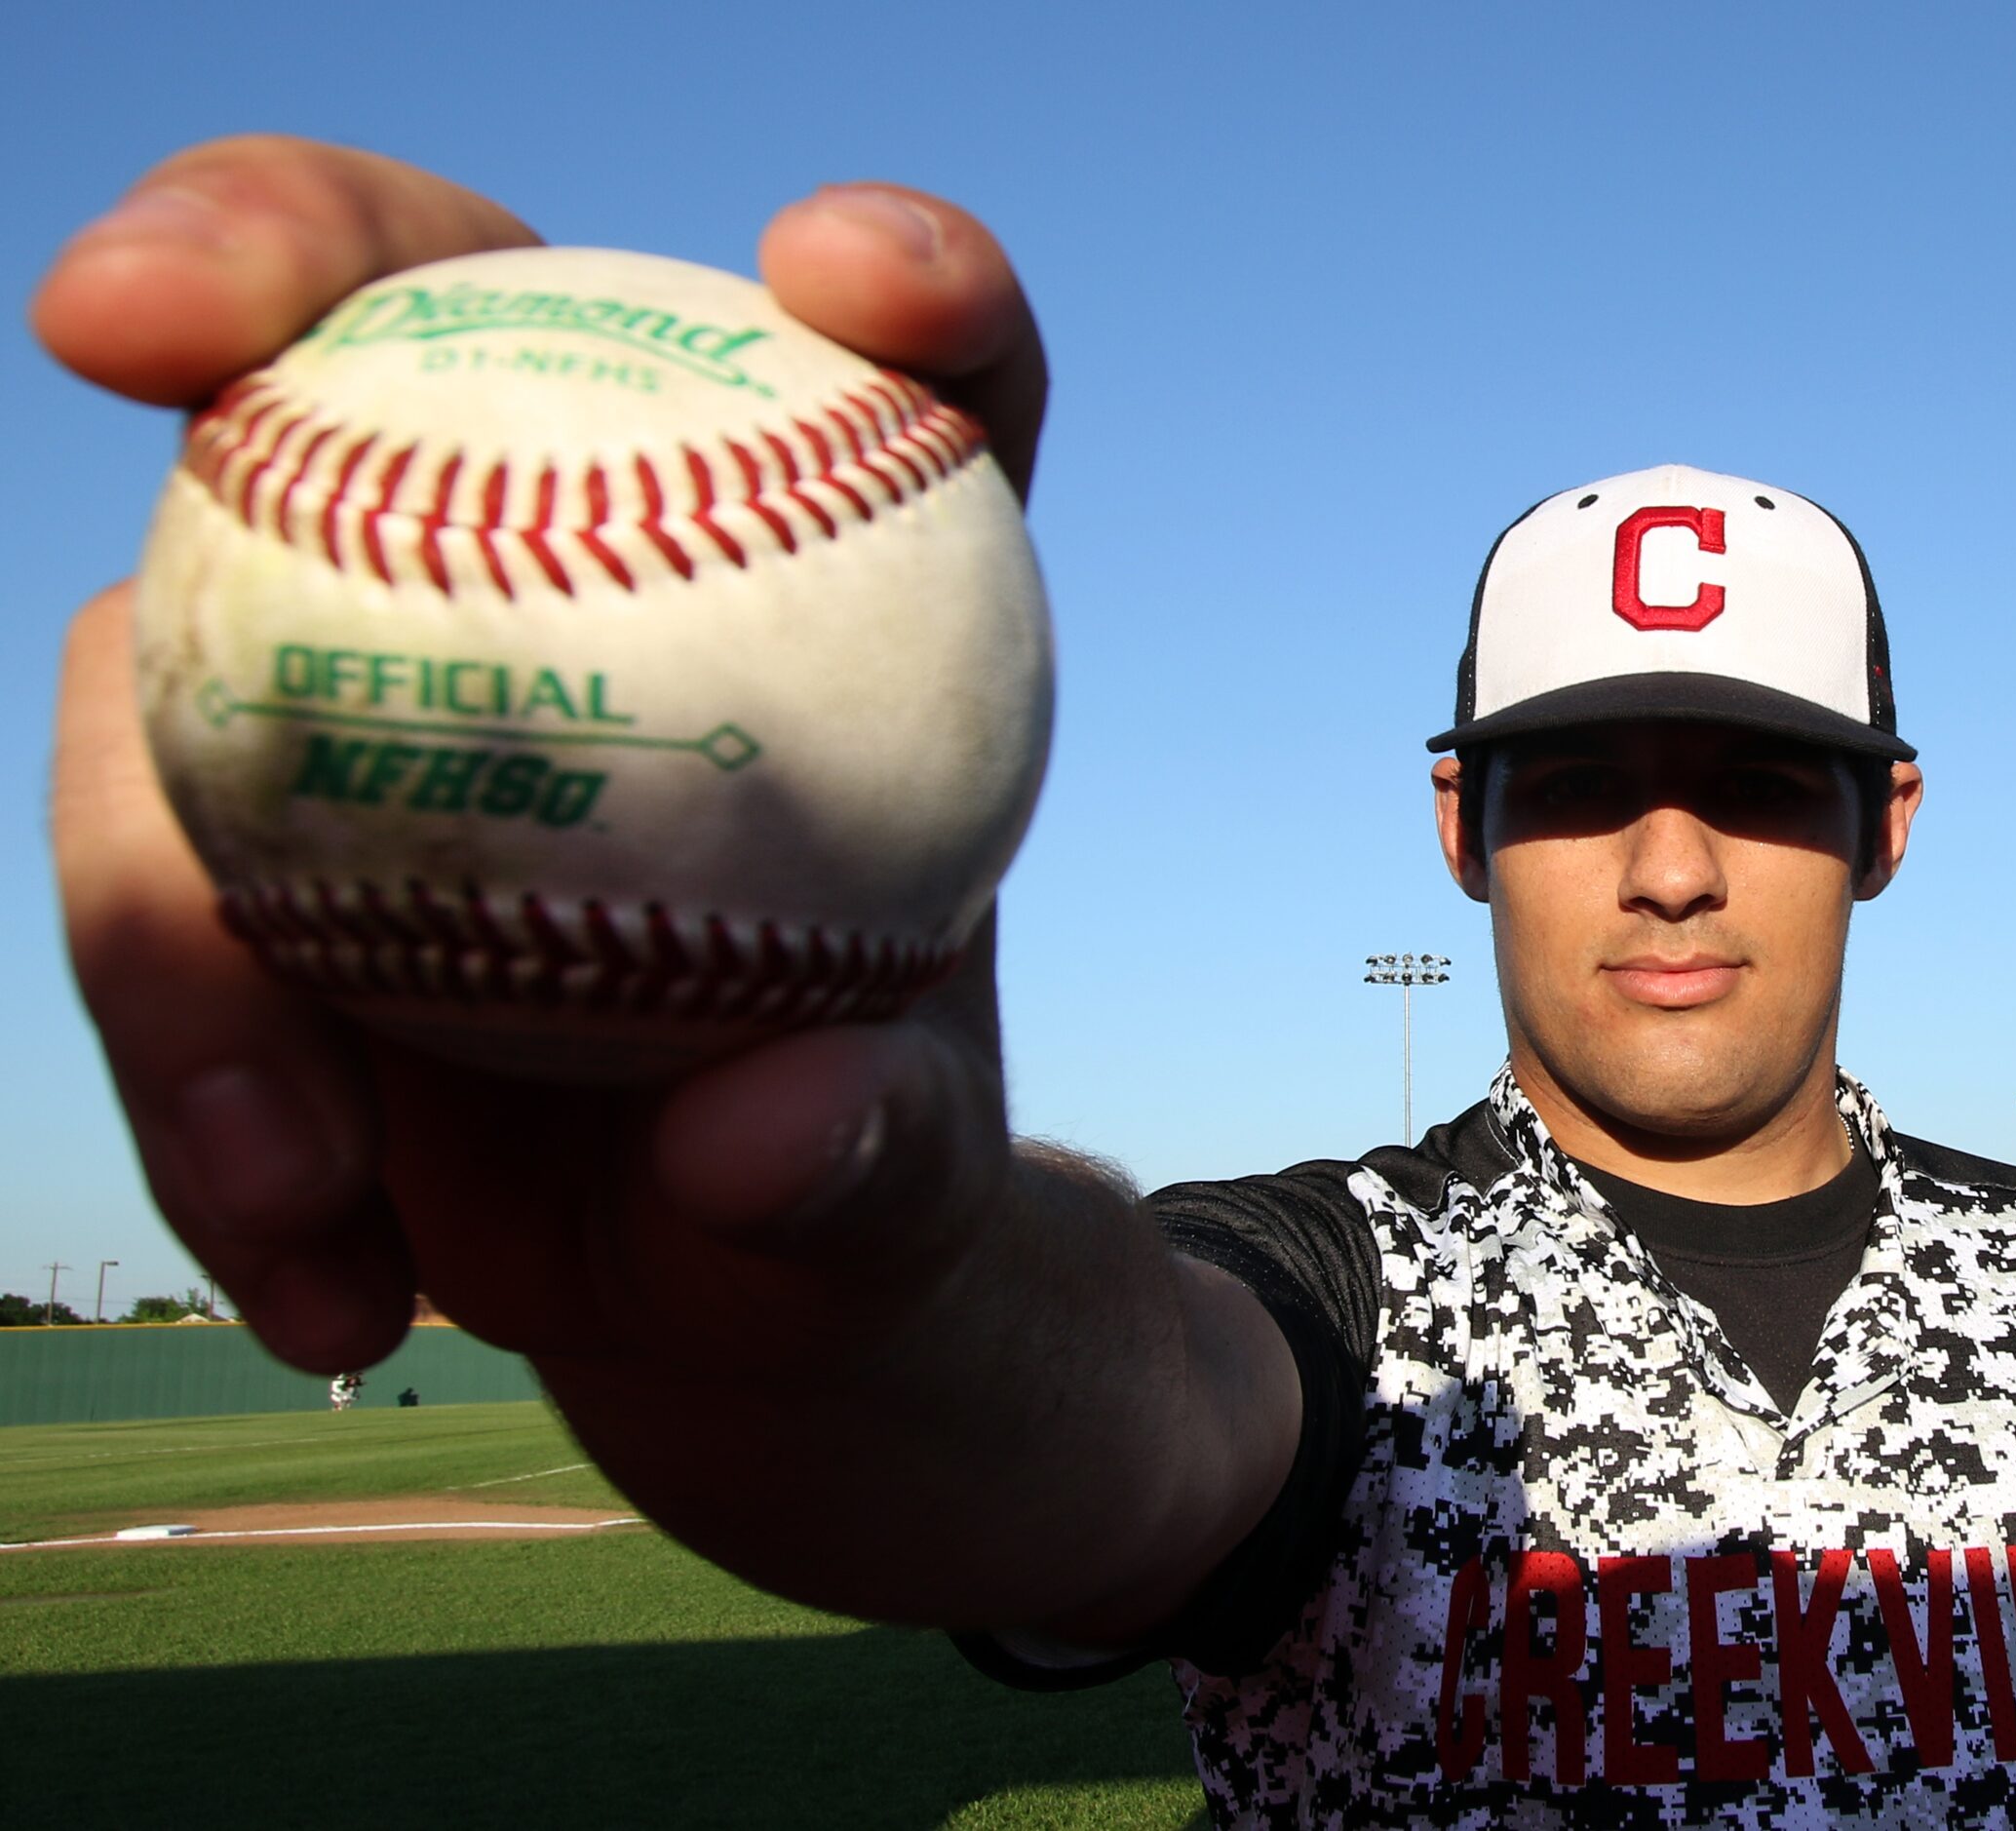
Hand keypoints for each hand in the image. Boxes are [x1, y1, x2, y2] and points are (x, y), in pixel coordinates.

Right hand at [36, 137, 1207, 1624]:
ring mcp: (401, 698)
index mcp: (857, 623)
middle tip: (124, 310)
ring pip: (189, 653)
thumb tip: (759, 1132)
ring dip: (181, 922)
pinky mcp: (261, 840)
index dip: (908, 271)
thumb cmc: (863, 1217)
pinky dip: (202, 1103)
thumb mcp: (912, 1225)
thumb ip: (878, 1175)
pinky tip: (327, 1287)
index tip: (851, 276)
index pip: (929, 382)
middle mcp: (610, 591)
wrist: (729, 1323)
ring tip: (309, 1191)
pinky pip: (154, 906)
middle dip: (263, 242)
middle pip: (435, 320)